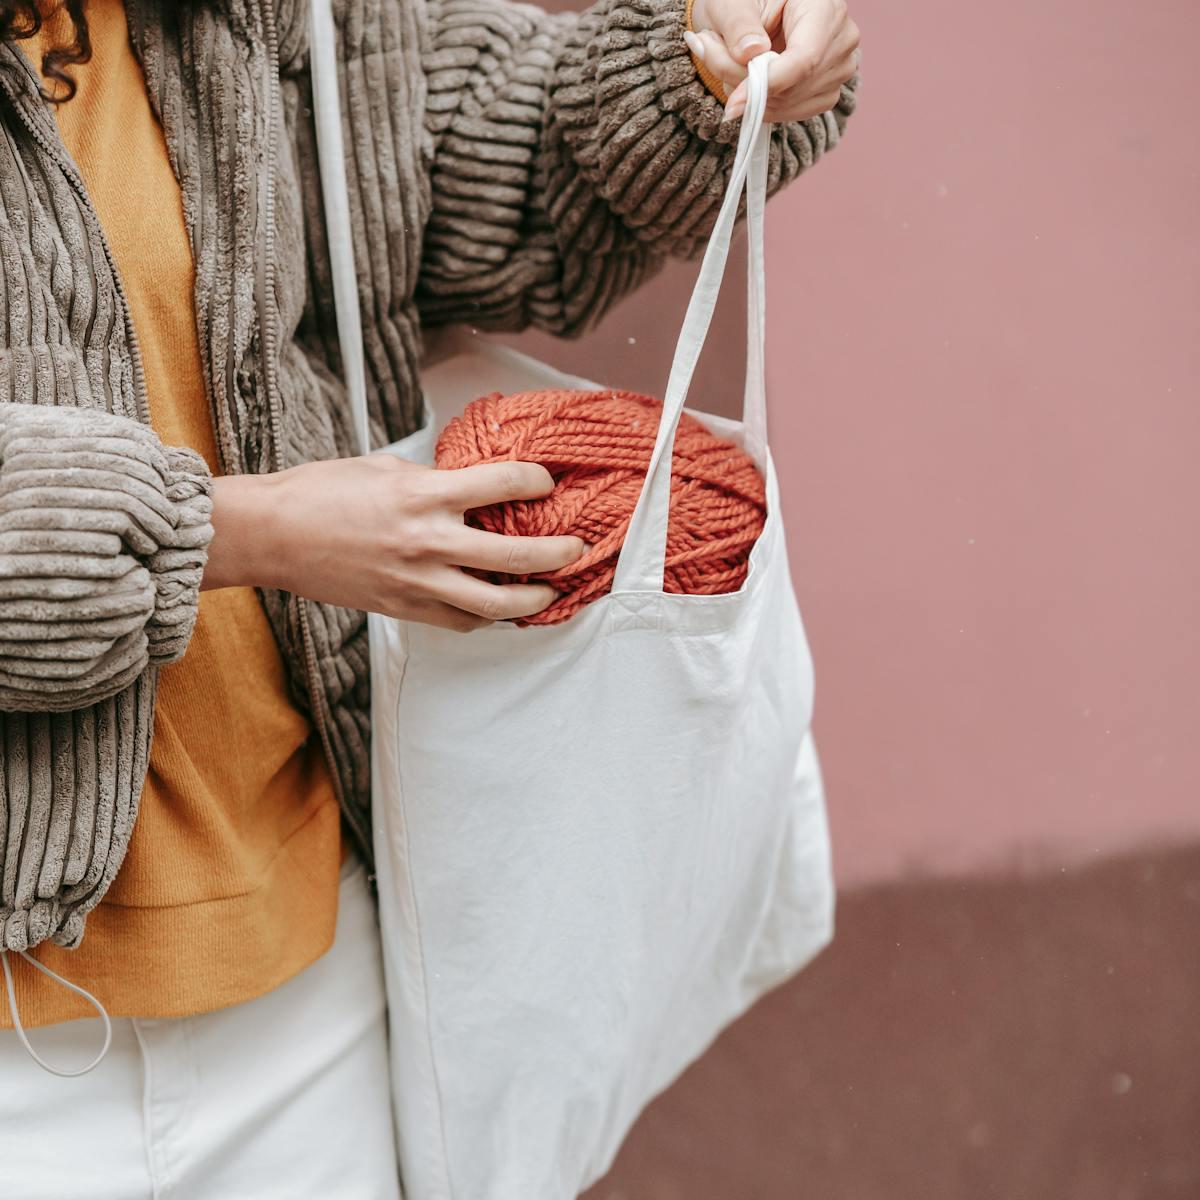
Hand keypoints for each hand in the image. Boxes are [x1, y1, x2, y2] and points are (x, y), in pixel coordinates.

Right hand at [204, 454, 584, 631]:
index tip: (546, 481)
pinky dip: (485, 616)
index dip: (537, 480)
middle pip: (517, 556)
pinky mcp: (405, 608)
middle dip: (558, 553)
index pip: (505, 484)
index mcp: (425, 496)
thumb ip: (433, 480)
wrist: (274, 535)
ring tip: (549, 591)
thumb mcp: (385, 469)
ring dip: (532, 599)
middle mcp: (429, 542)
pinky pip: (461, 621)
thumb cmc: (320, 493)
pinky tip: (496, 607)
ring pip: (496, 604)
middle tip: (576, 548)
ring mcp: (419, 582)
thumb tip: (469, 484)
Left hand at [684, 0, 859, 122]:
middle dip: (748, 87)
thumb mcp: (732, 2)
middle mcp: (841, 39)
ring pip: (789, 104)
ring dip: (750, 97)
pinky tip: (748, 82)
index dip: (768, 83)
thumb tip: (750, 54)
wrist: (749, 17)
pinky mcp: (825, 93)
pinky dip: (761, 106)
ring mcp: (838, 70)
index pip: (805, 58)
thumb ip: (738, 24)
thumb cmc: (742, 2)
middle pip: (795, 85)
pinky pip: (789, 113)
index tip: (733, 102)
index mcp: (825, 6)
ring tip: (726, 64)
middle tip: (712, 58)